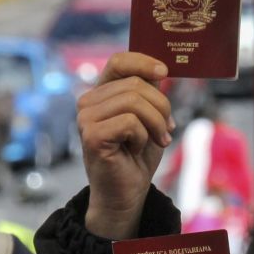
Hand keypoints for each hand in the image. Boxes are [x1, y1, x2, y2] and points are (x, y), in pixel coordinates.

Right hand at [78, 52, 172, 238]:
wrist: (127, 193)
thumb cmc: (136, 156)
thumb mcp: (149, 117)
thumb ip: (149, 92)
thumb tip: (160, 69)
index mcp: (101, 94)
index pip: (119, 61)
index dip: (143, 62)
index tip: (164, 72)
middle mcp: (88, 102)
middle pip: (135, 84)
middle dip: (161, 107)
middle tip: (167, 129)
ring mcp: (86, 119)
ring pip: (134, 101)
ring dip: (156, 123)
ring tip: (157, 140)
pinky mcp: (92, 136)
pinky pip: (130, 122)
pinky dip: (143, 137)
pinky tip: (135, 150)